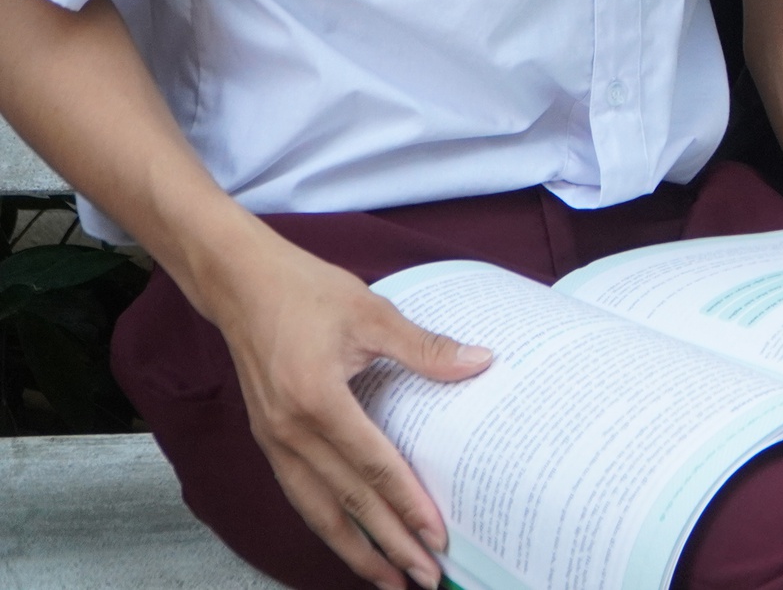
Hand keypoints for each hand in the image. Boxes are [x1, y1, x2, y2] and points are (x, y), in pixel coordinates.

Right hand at [203, 231, 491, 589]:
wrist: (241, 284)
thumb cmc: (306, 291)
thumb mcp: (372, 312)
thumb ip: (424, 348)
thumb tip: (481, 362)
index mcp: (318, 401)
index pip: (373, 467)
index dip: (407, 504)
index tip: (437, 536)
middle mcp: (290, 432)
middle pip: (347, 502)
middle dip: (388, 545)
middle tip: (425, 578)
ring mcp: (274, 440)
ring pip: (317, 511)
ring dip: (355, 550)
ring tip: (389, 580)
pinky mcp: (269, 440)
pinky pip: (300, 495)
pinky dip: (326, 525)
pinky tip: (348, 542)